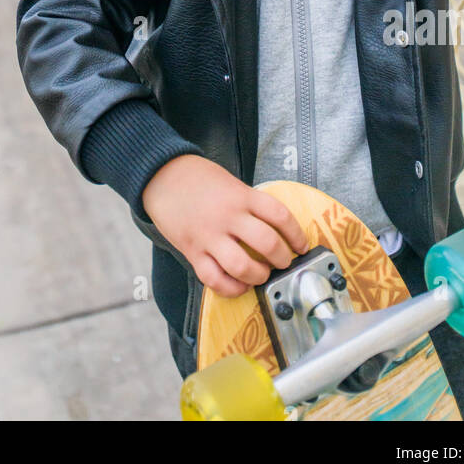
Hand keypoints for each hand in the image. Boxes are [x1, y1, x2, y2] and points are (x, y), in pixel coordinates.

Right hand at [141, 155, 308, 297]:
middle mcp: (228, 216)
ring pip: (243, 266)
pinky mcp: (192, 251)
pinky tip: (239, 285)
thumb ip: (250, 204)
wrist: (161, 175)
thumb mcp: (231, 182)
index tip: (301, 245)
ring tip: (261, 274)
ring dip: (259, 276)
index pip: (280, 216)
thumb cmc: (198, 178)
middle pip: (267, 243)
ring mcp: (209, 235)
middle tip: (283, 262)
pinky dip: (231, 288)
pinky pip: (215, 279)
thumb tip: (274, 230)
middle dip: (282, 259)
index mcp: (241, 196)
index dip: (296, 235)